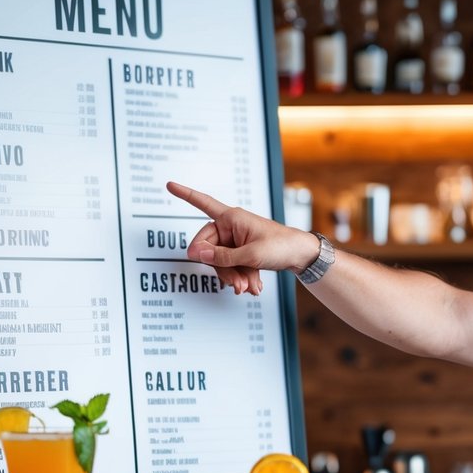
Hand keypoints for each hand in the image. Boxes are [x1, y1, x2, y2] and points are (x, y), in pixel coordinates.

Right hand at [166, 181, 314, 295]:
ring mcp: (236, 239)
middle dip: (221, 268)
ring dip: (234, 277)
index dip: (185, 195)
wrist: (302, 255)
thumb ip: (221, 257)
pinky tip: (253, 288)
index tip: (169, 184)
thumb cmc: (281, 246)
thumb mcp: (250, 256)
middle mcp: (231, 226)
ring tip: (248, 288)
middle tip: (236, 285)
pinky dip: (242, 277)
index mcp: (231, 217)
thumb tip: (196, 254)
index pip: (203, 203)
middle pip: (209, 247)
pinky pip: (232, 265)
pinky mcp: (243, 251)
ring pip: (221, 260)